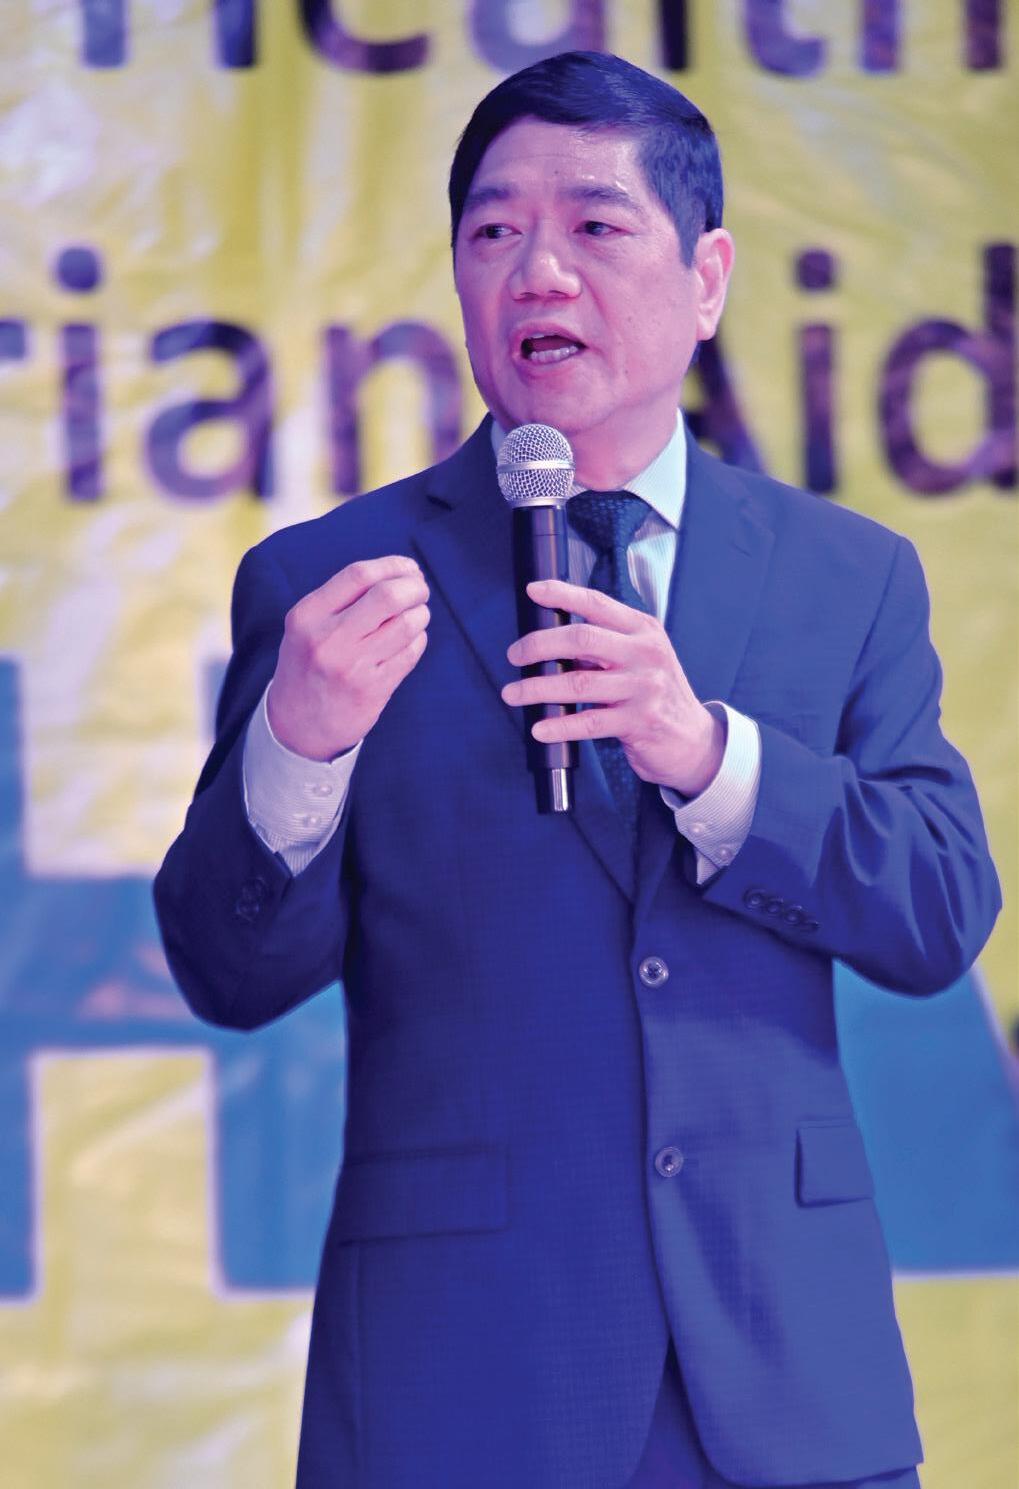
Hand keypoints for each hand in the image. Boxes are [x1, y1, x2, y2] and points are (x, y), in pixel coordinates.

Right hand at [267, 555, 429, 759]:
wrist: (296, 726)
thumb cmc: (309, 664)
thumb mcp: (308, 626)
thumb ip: (344, 599)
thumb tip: (400, 572)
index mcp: (307, 615)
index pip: (359, 575)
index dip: (393, 566)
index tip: (409, 569)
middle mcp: (328, 639)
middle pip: (388, 596)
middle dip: (414, 588)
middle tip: (420, 590)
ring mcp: (351, 667)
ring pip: (407, 624)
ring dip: (420, 615)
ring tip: (416, 617)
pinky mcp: (373, 690)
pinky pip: (410, 653)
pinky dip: (418, 641)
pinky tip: (409, 642)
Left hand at [502, 578, 723, 796]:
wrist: (693, 739)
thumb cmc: (657, 695)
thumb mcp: (639, 658)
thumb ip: (604, 645)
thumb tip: (550, 639)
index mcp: (643, 630)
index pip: (597, 603)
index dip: (562, 594)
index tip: (534, 591)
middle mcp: (646, 654)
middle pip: (582, 639)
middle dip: (538, 645)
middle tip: (515, 655)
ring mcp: (644, 688)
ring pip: (578, 683)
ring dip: (537, 689)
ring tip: (513, 693)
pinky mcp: (639, 722)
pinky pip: (589, 722)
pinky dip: (559, 725)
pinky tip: (540, 727)